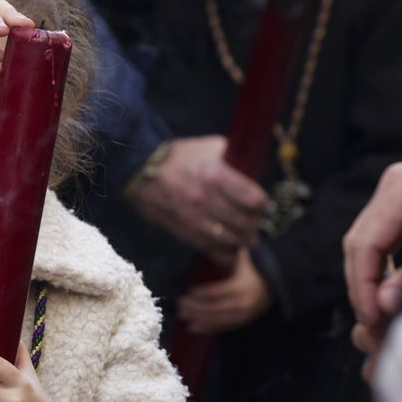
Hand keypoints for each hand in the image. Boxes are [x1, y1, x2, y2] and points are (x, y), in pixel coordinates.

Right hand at [125, 136, 267, 258]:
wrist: (139, 170)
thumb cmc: (179, 156)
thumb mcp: (209, 147)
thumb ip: (234, 161)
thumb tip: (253, 175)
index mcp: (216, 175)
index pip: (254, 200)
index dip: (261, 204)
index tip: (259, 203)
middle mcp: (206, 199)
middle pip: (245, 223)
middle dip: (254, 225)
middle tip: (254, 223)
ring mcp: (195, 218)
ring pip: (231, 239)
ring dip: (243, 240)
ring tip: (245, 237)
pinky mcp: (184, 232)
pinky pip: (212, 250)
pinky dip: (226, 253)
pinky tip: (231, 249)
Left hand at [178, 252, 272, 334]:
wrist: (281, 281)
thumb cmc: (259, 266)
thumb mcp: (246, 257)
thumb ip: (230, 255)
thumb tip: (213, 245)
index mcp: (241, 286)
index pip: (218, 292)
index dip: (202, 293)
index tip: (188, 292)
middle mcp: (243, 303)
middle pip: (215, 308)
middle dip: (196, 308)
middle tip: (180, 306)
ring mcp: (245, 314)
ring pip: (219, 320)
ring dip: (200, 320)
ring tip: (183, 318)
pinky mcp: (246, 321)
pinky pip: (226, 326)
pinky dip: (210, 328)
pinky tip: (196, 328)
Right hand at [343, 159, 401, 375]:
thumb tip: (383, 303)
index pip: (364, 243)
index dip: (362, 285)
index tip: (371, 319)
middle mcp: (395, 190)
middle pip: (360, 247)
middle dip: (364, 291)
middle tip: (374, 329)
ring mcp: (399, 199)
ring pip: (368, 250)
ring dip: (372, 287)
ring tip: (382, 322)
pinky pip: (384, 248)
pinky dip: (385, 278)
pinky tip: (392, 303)